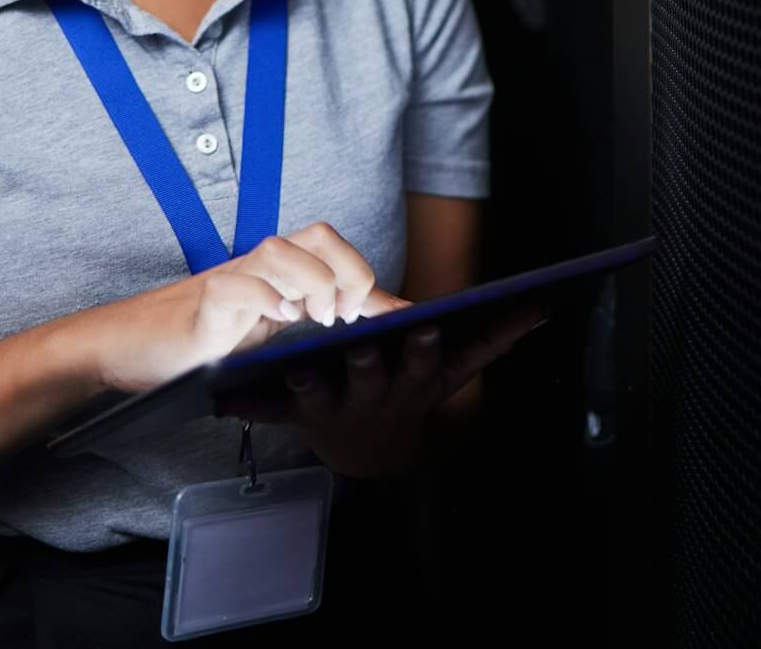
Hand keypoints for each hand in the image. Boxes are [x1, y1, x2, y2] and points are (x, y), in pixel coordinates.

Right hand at [82, 223, 395, 393]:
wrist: (123, 349)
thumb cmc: (196, 346)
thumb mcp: (261, 340)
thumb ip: (307, 330)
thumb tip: (368, 337)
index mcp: (278, 278)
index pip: (335, 256)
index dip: (373, 282)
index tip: (405, 317)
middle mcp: (259, 270)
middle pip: (319, 236)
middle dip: (350, 270)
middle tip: (353, 314)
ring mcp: (231, 280)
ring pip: (282, 250)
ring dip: (312, 280)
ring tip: (322, 318)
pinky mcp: (203, 304)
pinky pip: (236, 286)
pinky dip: (262, 297)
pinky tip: (277, 320)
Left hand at [215, 303, 546, 478]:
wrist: (369, 451)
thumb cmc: (410, 392)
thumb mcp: (453, 373)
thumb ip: (493, 341)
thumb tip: (538, 309)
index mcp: (413, 384)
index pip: (424, 363)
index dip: (423, 348)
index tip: (424, 327)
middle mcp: (376, 399)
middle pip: (370, 379)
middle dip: (365, 362)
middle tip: (357, 342)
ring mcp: (335, 412)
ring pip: (319, 397)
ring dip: (305, 384)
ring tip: (293, 367)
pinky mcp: (296, 420)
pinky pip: (269, 414)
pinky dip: (246, 407)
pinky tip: (221, 398)